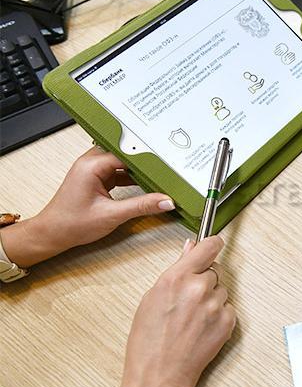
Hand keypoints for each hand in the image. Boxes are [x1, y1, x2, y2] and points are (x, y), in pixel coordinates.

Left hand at [0, 147, 174, 267]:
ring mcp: (93, 170)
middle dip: (145, 161)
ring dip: (138, 170)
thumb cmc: (71, 224)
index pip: (127, 152)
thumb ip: (142, 206)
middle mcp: (91, 163)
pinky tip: (145, 185)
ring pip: (123, 163)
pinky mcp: (96, 178)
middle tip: (165, 167)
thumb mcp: (112, 215)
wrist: (52, 234)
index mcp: (91, 165)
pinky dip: (132, 178)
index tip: (165, 161)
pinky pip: (119, 172)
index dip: (147, 157)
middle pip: (126, 154)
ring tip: (158, 176)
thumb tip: (165, 201)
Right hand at [107, 237, 234, 386]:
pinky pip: (228, 308)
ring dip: (211, 298)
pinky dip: (219, 315)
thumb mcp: (151, 299)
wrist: (160, 375)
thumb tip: (189, 249)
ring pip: (221, 290)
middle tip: (189, 299)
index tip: (214, 243)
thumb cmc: (149, 341)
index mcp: (177, 278)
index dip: (212, 244)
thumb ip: (175, 272)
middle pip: (214, 270)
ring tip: (192, 318)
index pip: (207, 247)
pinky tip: (201, 328)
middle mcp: (199, 288)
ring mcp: (215, 305)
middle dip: (204, 280)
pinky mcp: (228, 322)